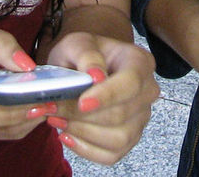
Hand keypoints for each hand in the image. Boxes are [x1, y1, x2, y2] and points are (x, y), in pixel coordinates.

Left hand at [43, 32, 159, 164]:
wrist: (81, 68)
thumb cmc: (81, 54)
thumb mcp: (77, 43)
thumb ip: (86, 54)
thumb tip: (96, 76)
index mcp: (139, 61)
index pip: (130, 83)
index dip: (107, 96)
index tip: (81, 103)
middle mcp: (147, 90)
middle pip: (121, 114)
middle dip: (82, 116)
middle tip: (52, 108)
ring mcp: (141, 117)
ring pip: (118, 139)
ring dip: (82, 132)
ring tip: (58, 119)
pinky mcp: (130, 138)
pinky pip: (111, 155)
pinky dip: (86, 149)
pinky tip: (68, 134)